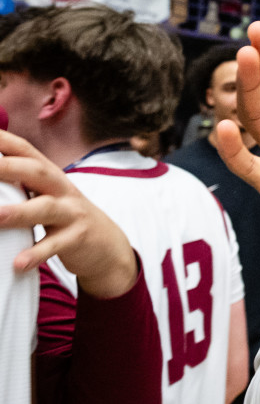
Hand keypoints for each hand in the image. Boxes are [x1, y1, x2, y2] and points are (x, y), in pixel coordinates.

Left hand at [0, 131, 137, 298]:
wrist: (107, 245)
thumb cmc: (65, 217)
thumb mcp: (47, 194)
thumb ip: (21, 181)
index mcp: (50, 176)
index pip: (25, 151)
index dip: (4, 141)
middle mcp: (62, 189)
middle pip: (37, 171)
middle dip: (9, 167)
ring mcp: (71, 213)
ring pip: (46, 208)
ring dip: (20, 212)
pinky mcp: (77, 238)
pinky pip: (56, 245)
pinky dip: (37, 253)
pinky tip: (19, 262)